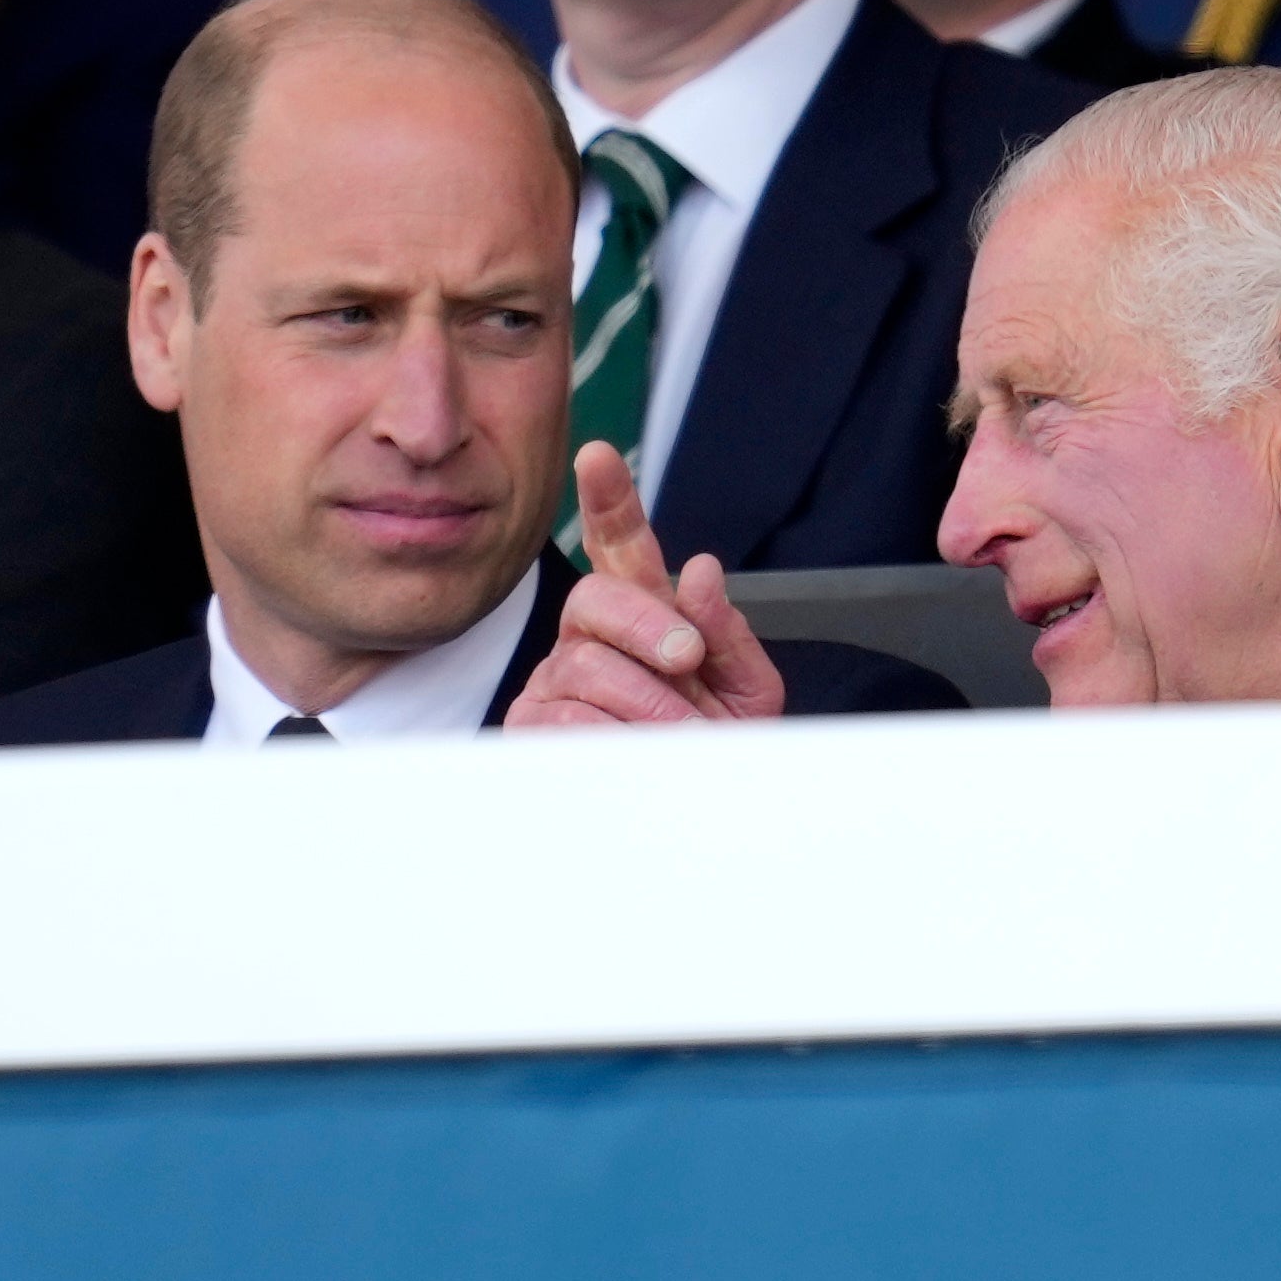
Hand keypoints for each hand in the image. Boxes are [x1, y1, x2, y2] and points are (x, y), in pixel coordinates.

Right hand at [506, 441, 783, 726]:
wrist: (696, 823)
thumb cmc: (716, 754)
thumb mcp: (747, 692)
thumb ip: (729, 633)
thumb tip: (699, 571)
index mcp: (646, 616)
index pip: (621, 547)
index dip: (609, 501)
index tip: (598, 457)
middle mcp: (591, 638)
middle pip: (597, 596)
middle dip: (648, 625)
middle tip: (687, 661)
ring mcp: (556, 680)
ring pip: (586, 664)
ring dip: (647, 703)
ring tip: (679, 736)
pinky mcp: (533, 727)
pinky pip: (566, 717)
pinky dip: (615, 737)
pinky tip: (633, 751)